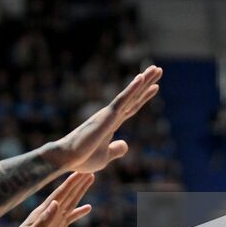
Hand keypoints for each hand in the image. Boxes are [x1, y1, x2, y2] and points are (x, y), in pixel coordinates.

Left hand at [0, 173, 93, 226]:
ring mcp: (53, 223)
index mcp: (42, 213)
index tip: (81, 171)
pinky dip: (78, 212)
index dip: (71, 183)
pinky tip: (88, 208)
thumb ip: (43, 221)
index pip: (59, 194)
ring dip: (80, 192)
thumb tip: (55, 202)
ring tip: (90, 180)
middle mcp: (48, 215)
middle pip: (67, 195)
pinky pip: (70, 219)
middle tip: (91, 171)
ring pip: (70, 204)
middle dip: (78, 183)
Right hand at [47, 66, 161, 172]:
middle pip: (134, 96)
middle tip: (158, 68)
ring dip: (144, 80)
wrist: (68, 158)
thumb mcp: (104, 157)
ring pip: (131, 94)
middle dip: (147, 82)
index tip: (155, 86)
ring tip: (156, 68)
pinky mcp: (107, 115)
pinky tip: (141, 78)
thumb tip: (126, 145)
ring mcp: (110, 113)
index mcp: (112, 124)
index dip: (143, 97)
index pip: (132, 107)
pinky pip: (122, 100)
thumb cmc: (82, 159)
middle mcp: (112, 115)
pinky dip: (132, 89)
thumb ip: (116, 149)